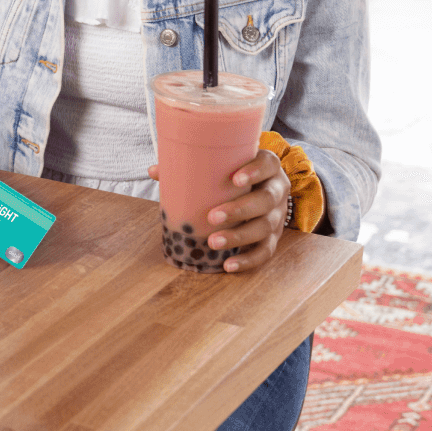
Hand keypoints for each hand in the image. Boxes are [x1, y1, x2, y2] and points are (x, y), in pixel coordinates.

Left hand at [147, 149, 289, 272]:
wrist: (259, 188)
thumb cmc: (233, 173)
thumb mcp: (222, 165)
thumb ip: (192, 165)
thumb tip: (154, 170)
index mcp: (267, 168)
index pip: (268, 164)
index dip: (255, 171)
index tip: (235, 179)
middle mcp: (277, 190)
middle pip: (265, 200)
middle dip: (240, 209)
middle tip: (212, 216)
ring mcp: (277, 216)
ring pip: (265, 227)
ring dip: (239, 236)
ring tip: (213, 242)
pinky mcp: (274, 237)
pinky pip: (265, 251)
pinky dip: (247, 260)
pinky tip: (228, 265)